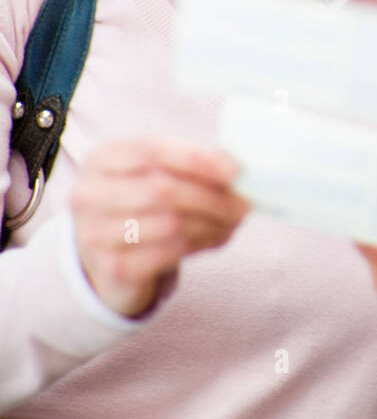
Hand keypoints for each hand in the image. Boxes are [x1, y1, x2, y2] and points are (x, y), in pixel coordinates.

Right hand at [70, 138, 249, 316]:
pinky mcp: (112, 268)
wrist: (106, 256)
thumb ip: (190, 163)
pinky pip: (169, 252)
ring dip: (213, 222)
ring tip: (233, 219)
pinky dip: (202, 243)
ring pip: (170, 223)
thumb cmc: (140, 203)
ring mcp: (95, 233)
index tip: (236, 170)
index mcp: (102, 159)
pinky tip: (216, 236)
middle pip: (162, 189)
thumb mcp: (156, 173)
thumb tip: (237, 168)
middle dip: (212, 195)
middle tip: (244, 203)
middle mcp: (89, 194)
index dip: (197, 158)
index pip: (151, 150)